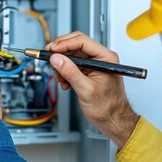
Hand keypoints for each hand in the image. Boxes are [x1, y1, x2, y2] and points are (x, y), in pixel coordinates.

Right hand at [45, 32, 138, 147]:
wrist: (112, 119)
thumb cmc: (108, 107)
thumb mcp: (86, 90)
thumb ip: (71, 72)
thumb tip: (57, 58)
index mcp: (106, 58)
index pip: (82, 41)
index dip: (64, 44)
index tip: (51, 50)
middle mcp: (101, 58)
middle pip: (76, 44)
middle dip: (61, 52)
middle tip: (49, 57)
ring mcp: (94, 63)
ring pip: (72, 54)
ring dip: (62, 64)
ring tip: (59, 77)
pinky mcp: (88, 70)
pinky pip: (72, 64)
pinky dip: (65, 71)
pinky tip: (64, 81)